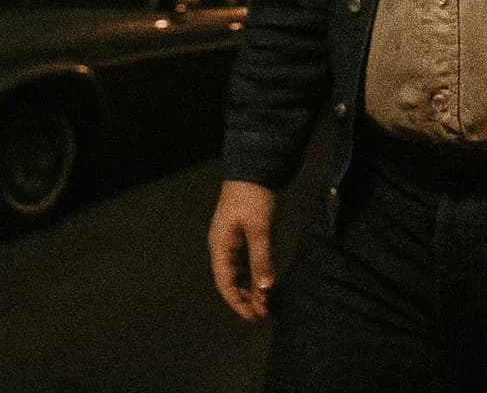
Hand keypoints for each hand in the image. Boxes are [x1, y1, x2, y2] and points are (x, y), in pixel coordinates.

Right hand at [208, 179, 278, 321]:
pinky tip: (266, 284)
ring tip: (266, 304)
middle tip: (263, 315)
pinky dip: (256, 274)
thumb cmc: (253, 197)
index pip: (225, 283)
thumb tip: (266, 288)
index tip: (253, 317)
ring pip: (240, 272)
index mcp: (220, 246)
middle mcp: (223, 246)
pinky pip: (248, 261)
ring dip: (252, 288)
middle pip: (231, 280)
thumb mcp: (260, 228)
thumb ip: (262, 258)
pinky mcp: (245, 235)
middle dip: (246, 299)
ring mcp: (233, 240)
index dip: (238, 302)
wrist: (255, 167)